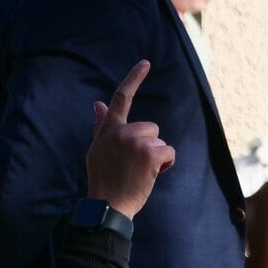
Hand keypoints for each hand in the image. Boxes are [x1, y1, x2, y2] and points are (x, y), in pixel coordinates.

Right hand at [84, 60, 175, 216]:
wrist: (108, 204)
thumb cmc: (104, 179)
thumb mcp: (98, 149)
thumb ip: (102, 125)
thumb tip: (98, 104)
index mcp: (109, 129)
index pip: (121, 98)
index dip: (134, 78)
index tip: (146, 63)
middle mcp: (121, 131)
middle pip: (151, 128)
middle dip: (149, 145)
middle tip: (134, 166)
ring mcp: (136, 141)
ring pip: (161, 142)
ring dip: (157, 158)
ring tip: (140, 173)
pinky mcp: (150, 153)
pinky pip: (169, 153)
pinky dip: (166, 165)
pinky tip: (151, 175)